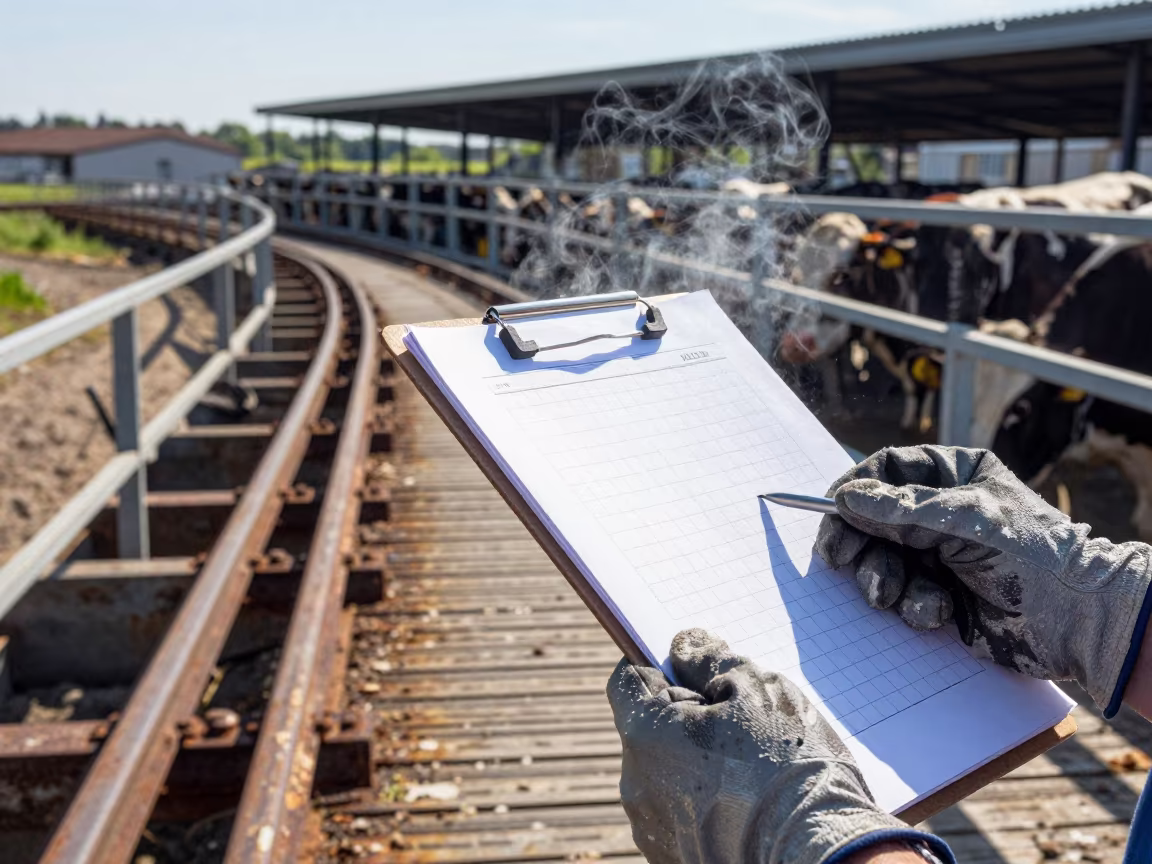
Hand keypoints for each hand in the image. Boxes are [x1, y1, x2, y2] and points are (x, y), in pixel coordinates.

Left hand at [606, 629, 947, 863]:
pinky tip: (745, 803)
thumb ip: (709, 659)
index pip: (627, 679)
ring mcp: (651, 827)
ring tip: (749, 769)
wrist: (822, 854)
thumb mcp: (757, 690)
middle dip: (684, 716)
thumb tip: (683, 646)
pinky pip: (678, 811)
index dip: (658, 666)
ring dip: (693, 760)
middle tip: (739, 722)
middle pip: (648, 727)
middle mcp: (635, 783)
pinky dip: (702, 802)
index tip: (693, 670)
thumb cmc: (791, 767)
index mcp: (645, 733)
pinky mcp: (674, 858)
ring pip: (664, 771)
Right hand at [815, 445, 1151, 709]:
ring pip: (882, 560)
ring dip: (883, 580)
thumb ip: (900, 510)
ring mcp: (939, 554)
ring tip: (892, 595)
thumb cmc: (1030, 554)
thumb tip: (846, 499)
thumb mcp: (962, 520)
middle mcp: (942, 511)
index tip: (832, 511)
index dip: (856, 489)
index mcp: (955, 475)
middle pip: (874, 518)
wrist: (1076, 620)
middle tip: (839, 559)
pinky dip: (914, 606)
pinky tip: (940, 612)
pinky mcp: (939, 594)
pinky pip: (902, 596)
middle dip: (859, 542)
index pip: (889, 470)